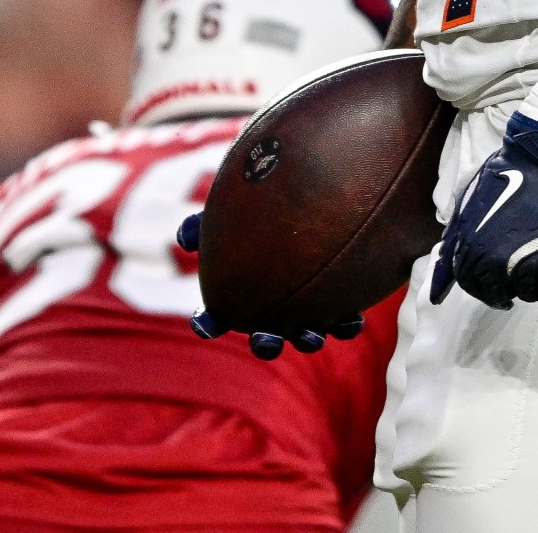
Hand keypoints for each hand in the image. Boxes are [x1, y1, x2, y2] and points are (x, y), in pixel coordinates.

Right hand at [176, 210, 365, 359]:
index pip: (216, 315)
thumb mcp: (236, 206)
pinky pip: (344, 320)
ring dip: (307, 340)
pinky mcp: (339, 301)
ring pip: (305, 335)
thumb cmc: (263, 204)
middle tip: (265, 340)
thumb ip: (208, 221)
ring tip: (312, 334)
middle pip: (264, 338)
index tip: (205, 324)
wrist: (319, 193)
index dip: (208, 322)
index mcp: (242, 291)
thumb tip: (184, 237)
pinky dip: (347, 324)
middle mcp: (274, 307)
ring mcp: (307, 307)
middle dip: (265, 344)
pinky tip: (353, 318)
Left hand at [430, 113, 537, 313]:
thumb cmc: (508, 174)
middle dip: (506, 286)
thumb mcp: (469, 207)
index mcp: (471, 249)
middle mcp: (495, 263)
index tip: (496, 279)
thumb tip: (438, 286)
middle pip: (498, 294)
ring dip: (532, 284)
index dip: (484, 282)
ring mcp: (528, 266)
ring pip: (527, 294)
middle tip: (519, 268)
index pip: (470, 284)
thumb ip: (454, 244)